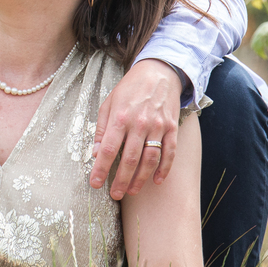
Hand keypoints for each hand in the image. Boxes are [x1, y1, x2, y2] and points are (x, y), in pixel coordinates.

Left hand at [90, 59, 181, 199]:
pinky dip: (164, 169)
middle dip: (120, 180)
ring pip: (149, 159)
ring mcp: (158, 126)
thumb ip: (102, 128)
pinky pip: (169, 153)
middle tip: (114, 194)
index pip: (108, 149)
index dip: (100, 169)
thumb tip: (95, 152)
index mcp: (120, 117)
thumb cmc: (129, 89)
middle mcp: (140, 123)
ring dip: (140, 179)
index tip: (95, 184)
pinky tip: (156, 181)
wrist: (158, 72)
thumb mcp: (109, 103)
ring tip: (131, 191)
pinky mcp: (172, 128)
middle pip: (129, 159)